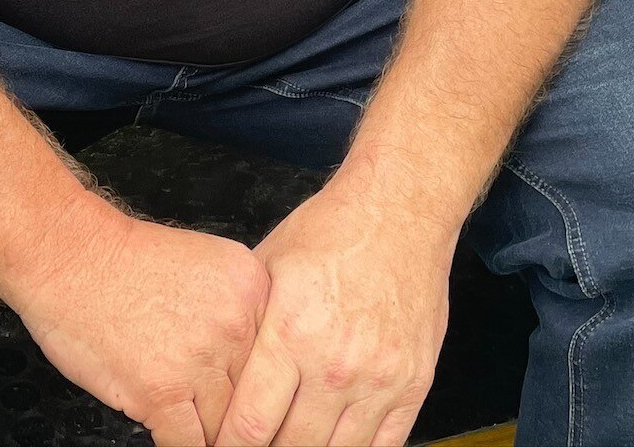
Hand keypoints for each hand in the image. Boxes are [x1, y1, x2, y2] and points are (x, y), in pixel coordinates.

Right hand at [2, 204, 270, 445]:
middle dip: (242, 420)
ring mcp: (200, 359)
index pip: (280, 360)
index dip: (269, 392)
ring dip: (213, 436)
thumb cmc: (121, 260)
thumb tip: (256, 364)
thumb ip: (237, 312)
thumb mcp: (206, 266)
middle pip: (257, 396)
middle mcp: (236, 323)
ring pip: (227, 428)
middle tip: (239, 434)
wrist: (67, 254)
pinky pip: (191, 446)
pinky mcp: (162, 391)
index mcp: (252, 288)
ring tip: (201, 429)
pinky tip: (169, 431)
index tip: (266, 412)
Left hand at [216, 185, 451, 445]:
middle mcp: (335, 363)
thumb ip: (247, 326)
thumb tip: (218, 370)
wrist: (400, 210)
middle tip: (256, 444)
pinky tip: (335, 443)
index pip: (250, 424)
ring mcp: (379, 378)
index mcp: (291, 334)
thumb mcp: (267, 267)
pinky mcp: (414, 383)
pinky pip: (384, 445)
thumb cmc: (332, 231)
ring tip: (294, 442)